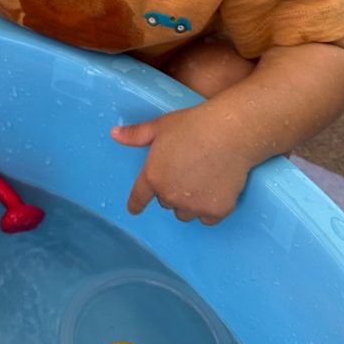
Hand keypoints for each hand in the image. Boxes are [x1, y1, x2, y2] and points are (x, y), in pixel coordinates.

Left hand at [111, 104, 253, 223]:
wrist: (229, 133)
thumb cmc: (192, 125)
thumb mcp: (159, 126)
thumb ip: (135, 134)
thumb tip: (114, 134)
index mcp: (153, 176)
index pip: (139, 197)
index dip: (136, 204)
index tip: (134, 210)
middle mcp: (170, 195)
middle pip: (166, 201)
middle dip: (171, 190)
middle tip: (185, 171)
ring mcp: (193, 206)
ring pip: (185, 213)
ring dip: (188, 203)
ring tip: (200, 181)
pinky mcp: (216, 211)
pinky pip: (207, 218)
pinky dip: (209, 208)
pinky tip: (215, 191)